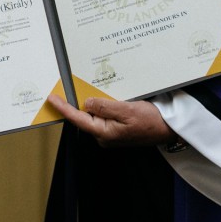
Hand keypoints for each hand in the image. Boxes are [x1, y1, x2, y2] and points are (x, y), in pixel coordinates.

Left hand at [46, 94, 175, 147]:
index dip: (63, 108)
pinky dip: (101, 104)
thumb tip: (86, 103)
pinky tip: (101, 95)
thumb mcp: (127, 110)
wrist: (169, 129)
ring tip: (83, 87)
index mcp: (104, 133)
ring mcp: (110, 132)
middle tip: (66, 86)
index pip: (78, 119)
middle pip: (84, 117)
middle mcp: (104, 135)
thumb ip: (105, 107)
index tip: (51, 99)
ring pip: (94, 115)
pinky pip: (104, 114)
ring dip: (90, 102)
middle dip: (75, 102)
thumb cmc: (151, 121)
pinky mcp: (117, 128)